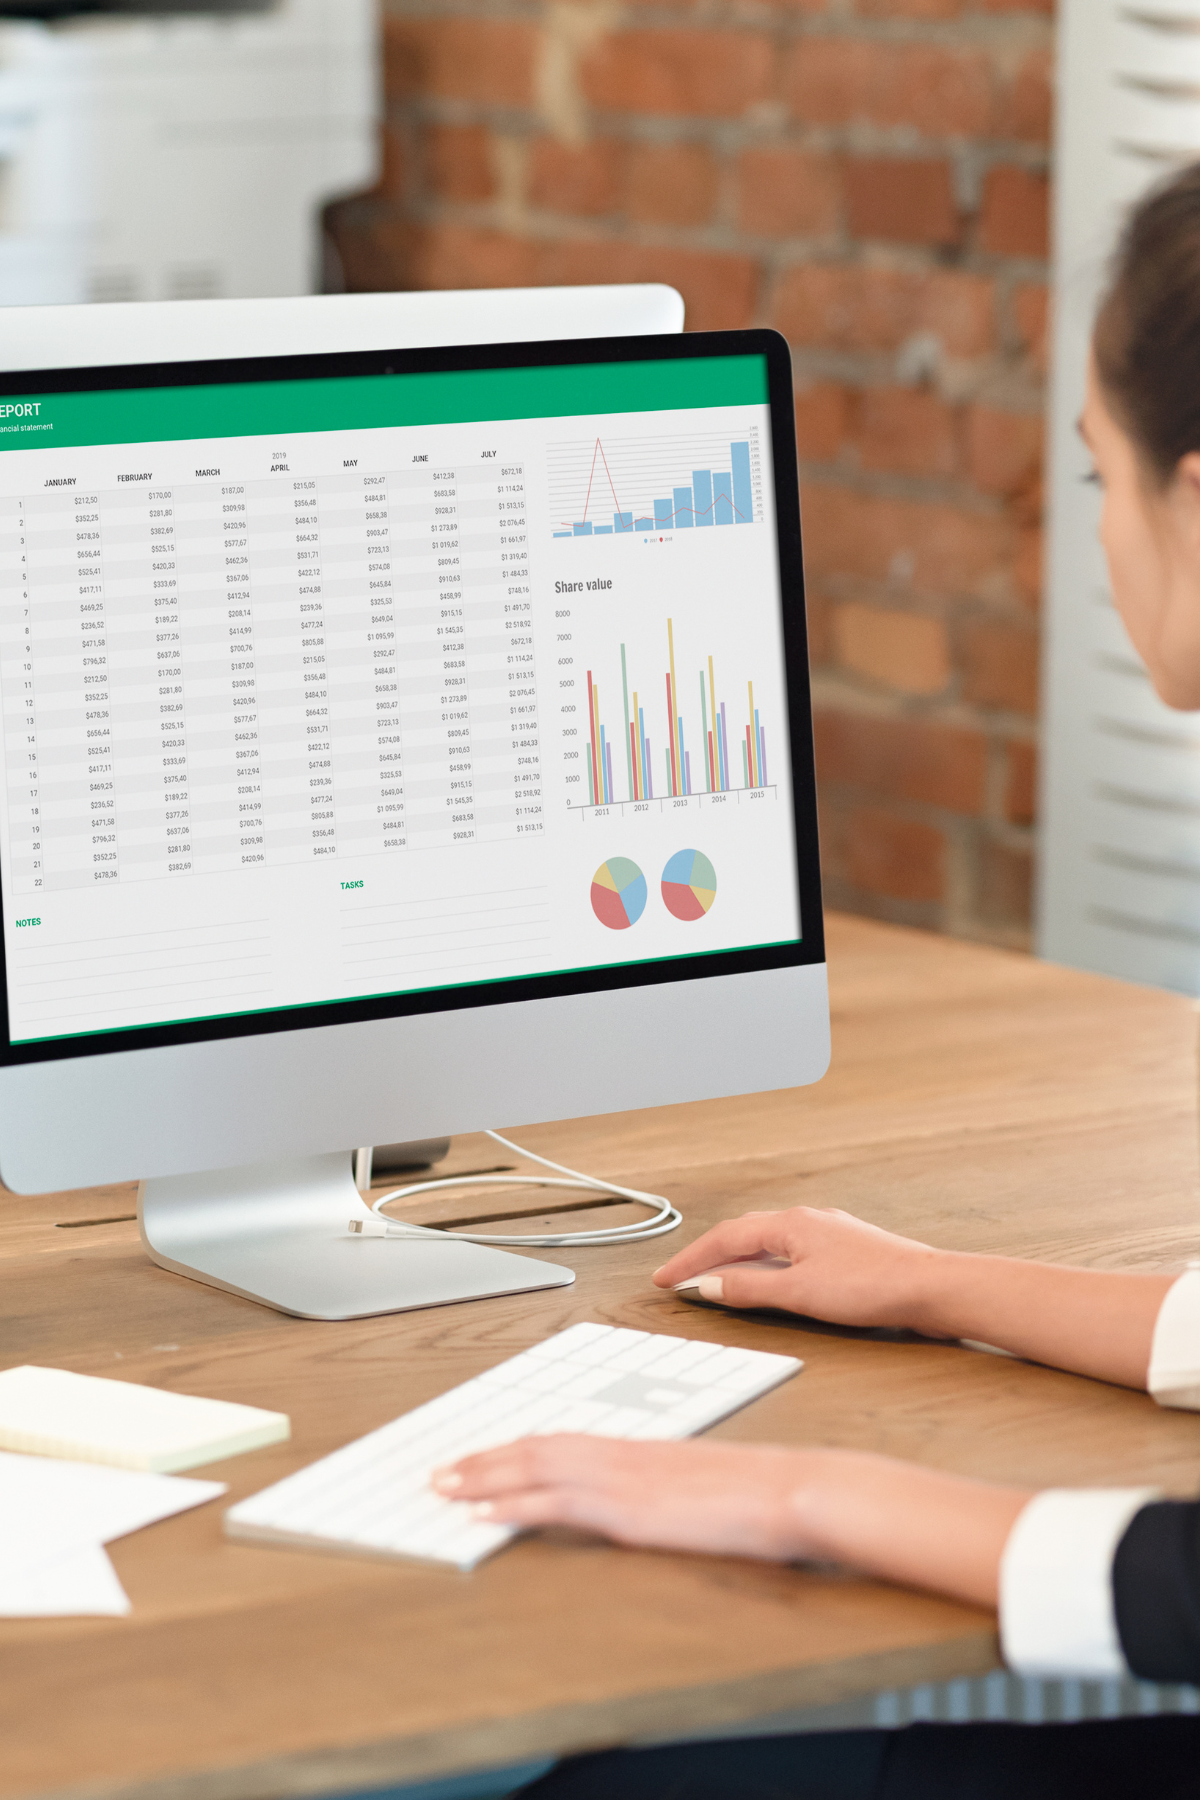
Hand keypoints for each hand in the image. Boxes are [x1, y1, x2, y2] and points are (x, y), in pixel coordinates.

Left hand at [433, 1435, 816, 1560]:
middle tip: (442, 1470)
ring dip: (483, 1476)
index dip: (520, 1448)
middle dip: (486, 1459)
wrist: (795, 1490)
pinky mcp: (628, 1509)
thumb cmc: (766, 1493)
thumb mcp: (711, 1488)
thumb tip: (663, 1509)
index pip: (567, 1441)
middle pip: (540, 1447)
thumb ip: (677, 1492)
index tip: (487, 1455)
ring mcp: (625, 1478)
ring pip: (536, 1467)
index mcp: (644, 1450)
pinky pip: (555, 1503)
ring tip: (443, 1487)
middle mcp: (626, 1456)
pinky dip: (511, 1505)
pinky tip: (482, 1515)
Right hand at [652, 1206, 943, 1328]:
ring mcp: (828, 1233)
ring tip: (716, 1281)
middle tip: (680, 1278)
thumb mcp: (798, 1293)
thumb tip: (708, 1285)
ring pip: (769, 1242)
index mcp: (790, 1223)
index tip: (664, 1279)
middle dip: (708, 1256)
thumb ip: (749, 1289)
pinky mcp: (846, 1251)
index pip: (725, 1237)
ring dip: (738, 1260)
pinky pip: (791, 1252)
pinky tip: (771, 1282)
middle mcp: (807, 1219)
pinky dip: (767, 1266)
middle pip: (744, 1234)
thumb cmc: (872, 1286)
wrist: (932, 1288)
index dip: (690, 1260)